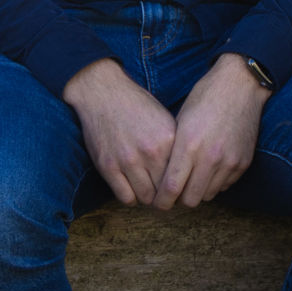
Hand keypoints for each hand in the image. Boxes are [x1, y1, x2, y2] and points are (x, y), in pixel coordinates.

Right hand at [62, 59, 177, 205]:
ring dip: (148, 197)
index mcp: (168, 139)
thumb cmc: (137, 106)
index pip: (183, 176)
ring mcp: (128, 160)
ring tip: (148, 190)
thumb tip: (187, 172)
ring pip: (146, 198)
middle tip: (164, 195)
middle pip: (166, 191)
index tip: (180, 189)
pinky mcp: (108, 166)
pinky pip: (125, 197)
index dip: (182, 186)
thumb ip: (176, 145)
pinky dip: (130, 197)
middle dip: (167, 196)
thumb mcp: (165, 120)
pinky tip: (131, 188)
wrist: (104, 93)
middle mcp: (150, 151)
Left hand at [155, 54, 269, 209]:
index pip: (171, 188)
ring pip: (208, 195)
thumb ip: (174, 151)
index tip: (158, 202)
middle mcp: (210, 157)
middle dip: (180, 199)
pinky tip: (211, 167)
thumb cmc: (205, 97)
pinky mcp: (243, 163)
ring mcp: (229, 161)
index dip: (162, 201)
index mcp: (189, 145)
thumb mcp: (180, 121)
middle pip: (190, 200)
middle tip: (176, 192)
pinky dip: (216, 182)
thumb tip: (164, 178)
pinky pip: (225, 185)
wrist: (240, 84)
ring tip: (194, 178)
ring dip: (199, 190)